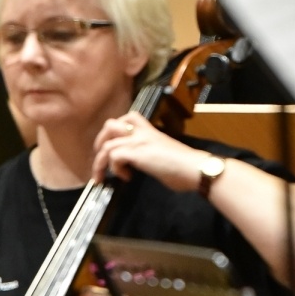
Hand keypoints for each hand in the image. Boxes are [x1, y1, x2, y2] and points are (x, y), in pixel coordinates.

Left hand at [92, 112, 207, 191]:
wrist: (194, 168)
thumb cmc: (185, 166)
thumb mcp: (164, 153)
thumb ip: (152, 154)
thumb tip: (147, 164)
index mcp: (150, 131)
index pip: (128, 118)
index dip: (116, 130)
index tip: (115, 145)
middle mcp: (142, 133)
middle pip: (110, 124)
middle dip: (100, 141)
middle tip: (100, 157)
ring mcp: (139, 142)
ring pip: (107, 144)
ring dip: (100, 162)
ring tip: (102, 176)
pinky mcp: (137, 153)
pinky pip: (114, 156)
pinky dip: (115, 169)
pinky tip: (126, 177)